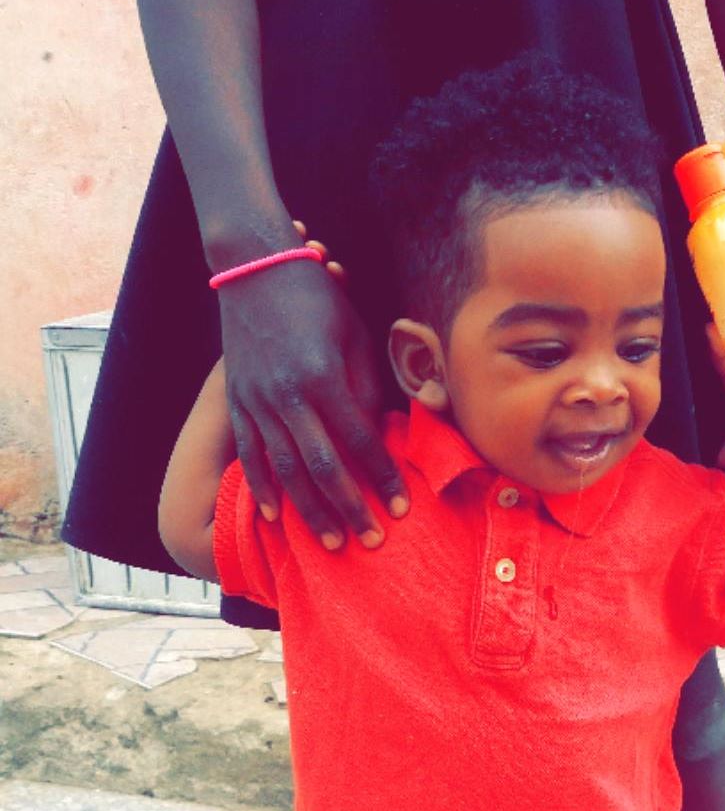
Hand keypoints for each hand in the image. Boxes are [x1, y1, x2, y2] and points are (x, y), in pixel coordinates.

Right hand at [216, 221, 408, 550]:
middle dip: (350, 509)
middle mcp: (287, 397)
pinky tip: (276, 517)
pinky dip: (261, 489)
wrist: (252, 267)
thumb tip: (375, 434)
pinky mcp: (236, 402)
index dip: (383, 478)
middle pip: (323, 467)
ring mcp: (256, 402)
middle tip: (372, 542)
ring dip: (310, 511)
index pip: (360, 442)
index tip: (401, 508)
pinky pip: (248, 455)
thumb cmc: (317, 297)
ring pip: (284, 471)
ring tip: (332, 542)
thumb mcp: (354, 334)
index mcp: (323, 378)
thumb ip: (364, 388)